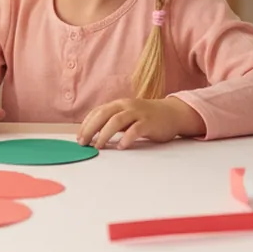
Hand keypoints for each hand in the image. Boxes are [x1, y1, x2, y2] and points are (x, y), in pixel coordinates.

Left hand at [77, 97, 205, 148]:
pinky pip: (135, 129)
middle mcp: (126, 106)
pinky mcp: (149, 123)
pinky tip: (121, 146)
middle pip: (103, 115)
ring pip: (116, 121)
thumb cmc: (146, 117)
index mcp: (119, 104)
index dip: (86, 125)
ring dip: (105, 134)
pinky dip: (126, 138)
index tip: (80, 138)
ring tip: (98, 146)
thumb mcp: (127, 116)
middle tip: (84, 143)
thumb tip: (93, 134)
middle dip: (90, 129)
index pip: (97, 112)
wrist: (172, 113)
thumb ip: (113, 122)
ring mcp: (138, 113)